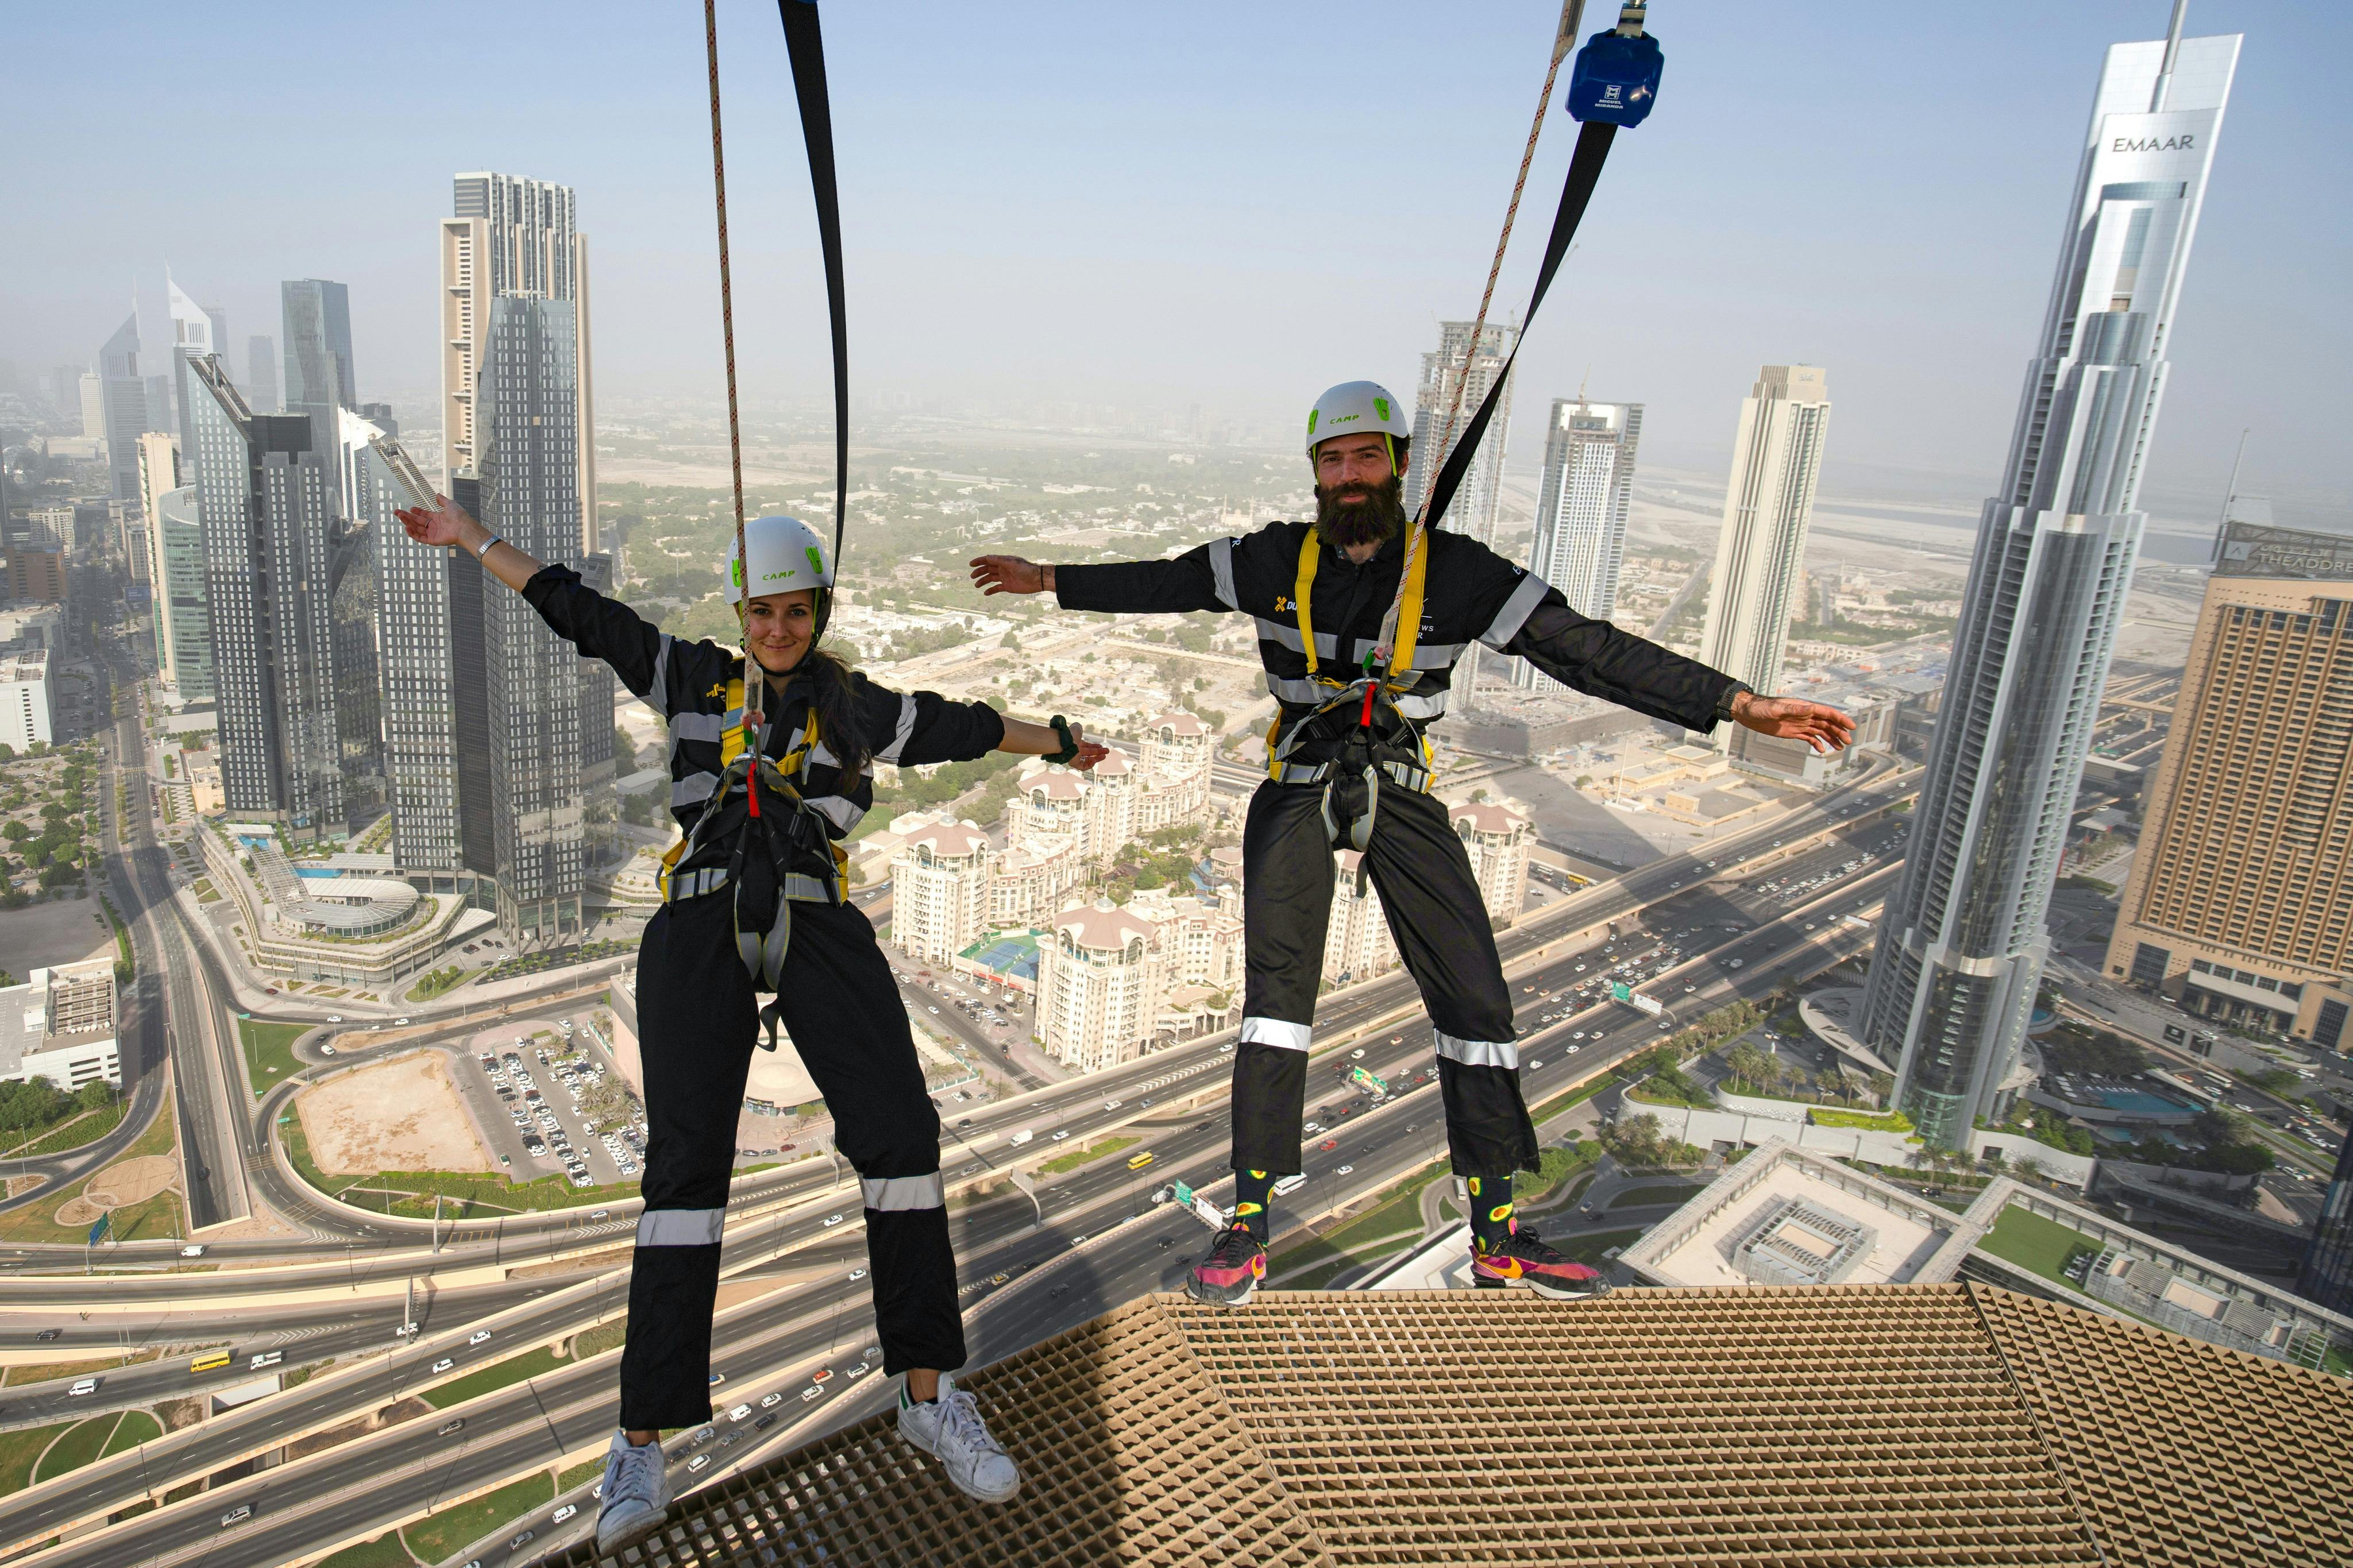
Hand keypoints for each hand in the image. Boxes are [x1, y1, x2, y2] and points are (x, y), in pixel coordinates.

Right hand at [395, 495, 475, 550]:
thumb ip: (442, 500)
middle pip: (417, 521)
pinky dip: (413, 533)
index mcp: (438, 518)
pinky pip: (420, 538)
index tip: (410, 508)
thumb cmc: (459, 516)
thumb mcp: (450, 504)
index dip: (417, 511)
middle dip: (407, 517)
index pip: (424, 515)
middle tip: (397, 512)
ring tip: (400, 517)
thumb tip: (437, 495)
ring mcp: (433, 533)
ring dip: (408, 523)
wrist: (464, 527)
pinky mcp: (432, 541)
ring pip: (417, 529)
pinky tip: (406, 527)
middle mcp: (434, 526)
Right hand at [969, 556, 1047, 595]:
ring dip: (983, 581)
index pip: (988, 560)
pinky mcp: (1008, 586)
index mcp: (1003, 561)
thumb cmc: (1026, 569)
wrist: (1037, 580)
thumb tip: (987, 557)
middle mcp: (1002, 569)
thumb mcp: (1011, 563)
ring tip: (977, 586)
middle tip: (972, 577)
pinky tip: (985, 593)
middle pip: (987, 569)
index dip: (979, 561)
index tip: (971, 564)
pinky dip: (991, 590)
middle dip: (979, 572)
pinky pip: (997, 588)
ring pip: (990, 579)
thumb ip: (999, 560)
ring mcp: (1005, 577)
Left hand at [1064, 726, 1110, 770]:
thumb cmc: (1070, 734)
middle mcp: (1075, 750)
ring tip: (1104, 756)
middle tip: (1107, 751)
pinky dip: (1090, 765)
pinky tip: (1095, 761)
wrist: (1063, 740)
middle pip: (1089, 753)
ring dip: (1096, 759)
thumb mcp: (1077, 728)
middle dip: (1098, 752)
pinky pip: (1083, 767)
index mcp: (1076, 742)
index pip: (1087, 746)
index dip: (1095, 746)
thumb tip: (1078, 727)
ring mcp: (1074, 757)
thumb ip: (1078, 728)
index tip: (1101, 746)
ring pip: (1087, 760)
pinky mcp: (1073, 763)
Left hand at [1732, 693, 1855, 753]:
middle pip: (1827, 723)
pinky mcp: (1793, 732)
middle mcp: (1805, 715)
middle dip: (1839, 731)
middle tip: (1848, 741)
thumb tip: (1811, 708)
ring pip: (1820, 731)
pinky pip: (1809, 738)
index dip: (1840, 718)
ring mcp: (1800, 724)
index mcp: (1804, 707)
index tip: (1851, 726)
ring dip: (1831, 738)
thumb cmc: (1761, 707)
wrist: (1748, 713)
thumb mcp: (1777, 708)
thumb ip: (1794, 709)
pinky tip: (1822, 751)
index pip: (1827, 712)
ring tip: (1840, 748)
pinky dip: (1817, 744)